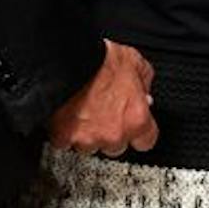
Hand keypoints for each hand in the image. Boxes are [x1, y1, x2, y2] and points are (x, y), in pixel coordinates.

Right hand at [47, 39, 157, 154]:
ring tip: (81, 112)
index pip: (146, 141)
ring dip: (86, 134)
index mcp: (137, 119)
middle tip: (102, 113)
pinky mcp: (63, 138)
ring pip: (89, 146)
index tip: (131, 125)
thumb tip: (144, 93)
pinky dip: (62, 132)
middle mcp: (115, 134)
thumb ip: (144, 84)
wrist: (66, 63)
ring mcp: (88, 139)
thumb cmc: (100, 61)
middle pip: (115, 146)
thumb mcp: (135, 63)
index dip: (138, 133)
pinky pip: (63, 142)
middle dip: (109, 133)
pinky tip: (64, 116)